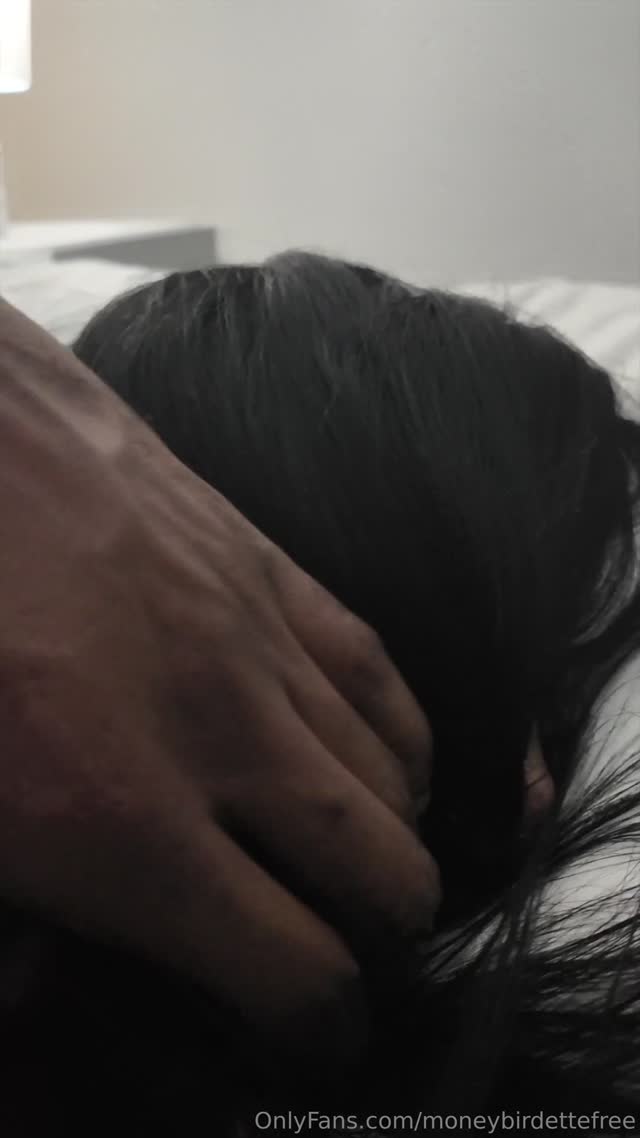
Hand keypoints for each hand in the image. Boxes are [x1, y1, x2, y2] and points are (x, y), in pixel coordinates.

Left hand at [0, 300, 439, 1064]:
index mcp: (116, 821)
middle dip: (384, 940)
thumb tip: (56, 986)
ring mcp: (258, 644)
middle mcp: (218, 738)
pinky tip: (396, 764)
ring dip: (396, 841)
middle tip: (351, 955)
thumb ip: (19, 921)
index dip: (318, 1025)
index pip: (294, 969)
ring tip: (370, 868)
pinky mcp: (271, 569)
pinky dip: (407, 740)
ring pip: (396, 779)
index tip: (312, 1031)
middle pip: (380, 875)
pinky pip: (382, 676)